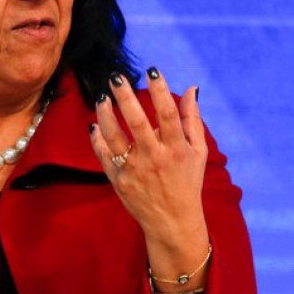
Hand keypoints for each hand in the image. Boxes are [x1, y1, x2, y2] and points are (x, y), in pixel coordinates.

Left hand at [89, 67, 208, 245]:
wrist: (172, 222)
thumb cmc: (187, 182)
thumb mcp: (198, 152)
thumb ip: (192, 119)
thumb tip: (191, 88)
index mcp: (176, 149)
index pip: (167, 114)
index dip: (160, 91)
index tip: (152, 71)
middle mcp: (155, 158)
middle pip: (137, 122)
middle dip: (125, 97)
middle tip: (116, 76)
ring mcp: (134, 170)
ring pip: (114, 137)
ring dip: (105, 115)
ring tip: (102, 97)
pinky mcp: (119, 180)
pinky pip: (104, 155)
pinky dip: (97, 139)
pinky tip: (95, 124)